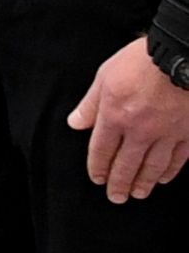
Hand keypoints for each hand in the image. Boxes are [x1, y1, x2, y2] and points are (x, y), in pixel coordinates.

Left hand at [77, 39, 188, 204]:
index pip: (102, 150)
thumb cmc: (141, 61)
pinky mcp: (188, 131)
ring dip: (144, 183)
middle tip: (117, 197)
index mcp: (115, 116)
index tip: (98, 179)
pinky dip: (171, 171)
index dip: (98, 167)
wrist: (179, 55)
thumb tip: (76, 124)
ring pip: (153, 166)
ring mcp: (166, 133)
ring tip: (138, 194)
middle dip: (119, 183)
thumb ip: (90, 104)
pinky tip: (165, 178)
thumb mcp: (105, 76)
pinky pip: (179, 158)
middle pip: (127, 164)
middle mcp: (140, 130)